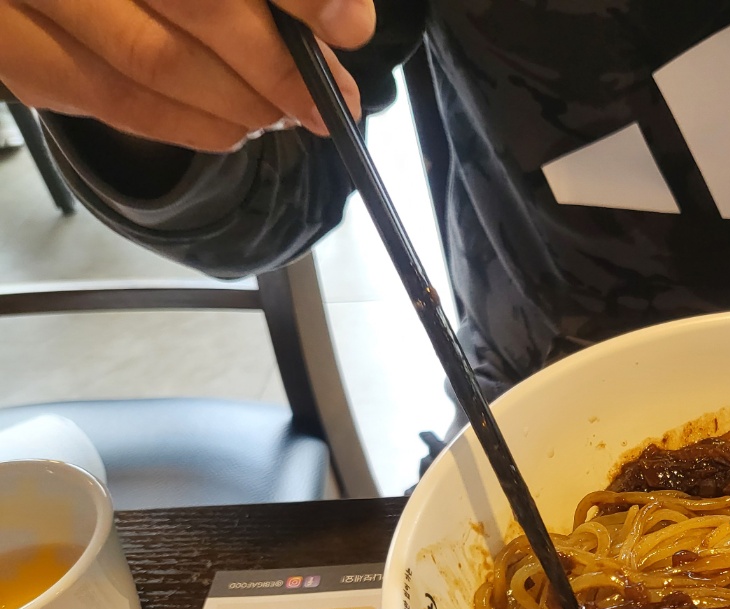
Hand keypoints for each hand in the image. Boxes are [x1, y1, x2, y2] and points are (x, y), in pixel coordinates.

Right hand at [0, 0, 372, 152]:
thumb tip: (341, 20)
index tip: (347, 26)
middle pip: (198, 3)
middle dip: (279, 67)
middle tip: (325, 99)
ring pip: (151, 63)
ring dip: (238, 103)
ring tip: (283, 114)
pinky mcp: (11, 48)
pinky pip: (105, 100)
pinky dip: (184, 125)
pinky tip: (230, 126)